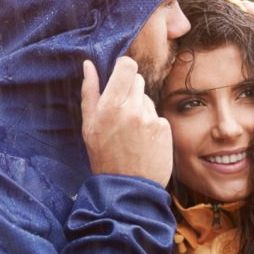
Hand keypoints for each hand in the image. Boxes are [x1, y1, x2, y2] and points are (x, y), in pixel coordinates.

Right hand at [81, 57, 173, 185]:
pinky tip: (143, 141)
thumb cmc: (103, 156)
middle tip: (122, 112)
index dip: (124, 68)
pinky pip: (157, 116)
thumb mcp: (89, 126)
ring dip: (140, 109)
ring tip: (132, 132)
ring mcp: (150, 119)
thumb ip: (89, 92)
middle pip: (138, 79)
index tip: (120, 77)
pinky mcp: (164, 128)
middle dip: (130, 90)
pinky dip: (152, 125)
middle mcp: (131, 110)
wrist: (127, 187)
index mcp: (109, 106)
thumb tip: (89, 65)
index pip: (127, 65)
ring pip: (147, 99)